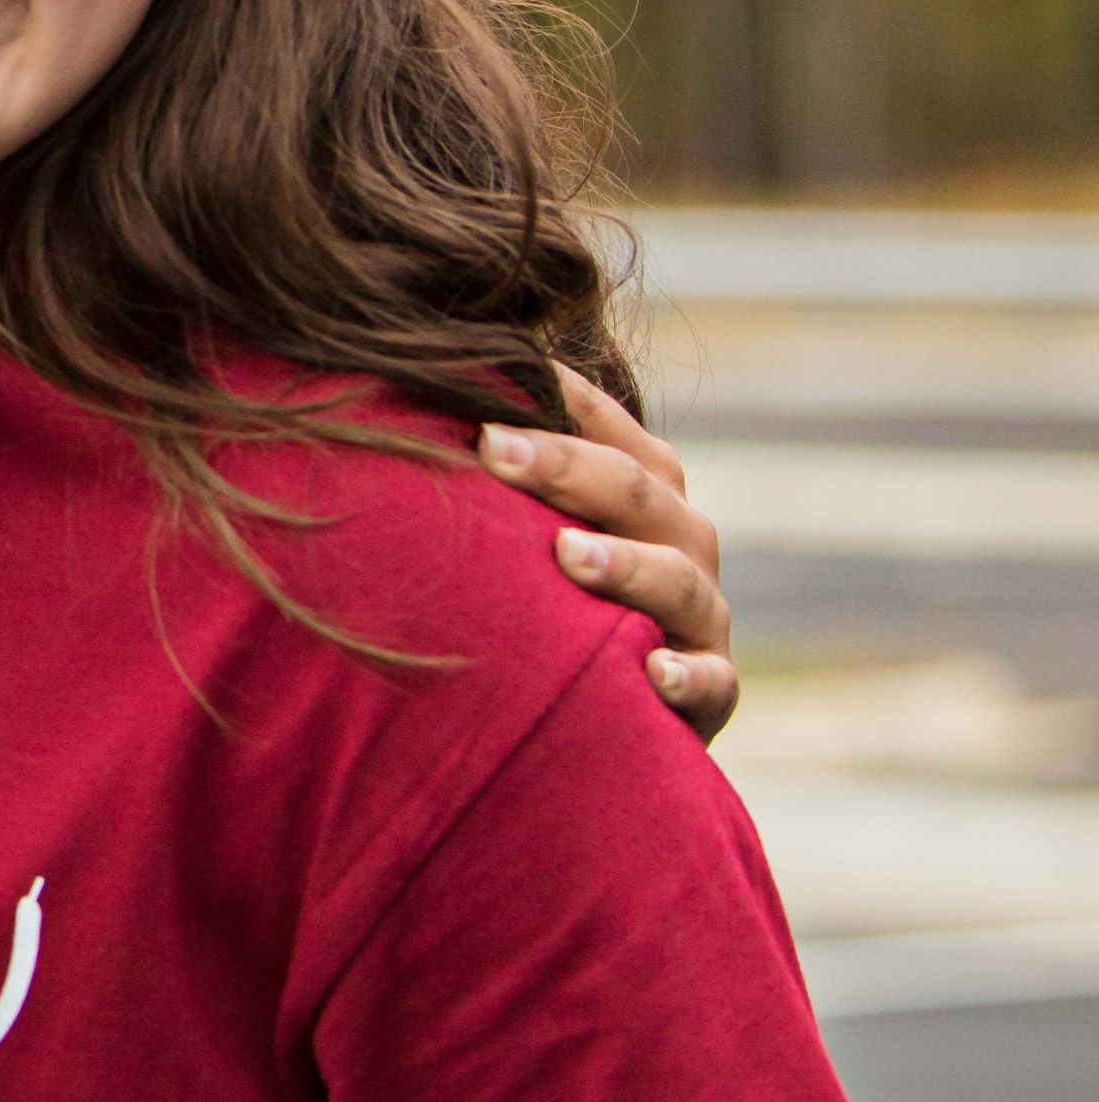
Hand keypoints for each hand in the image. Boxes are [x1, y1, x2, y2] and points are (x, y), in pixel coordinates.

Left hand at [483, 367, 735, 742]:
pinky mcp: (711, 692)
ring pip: (677, 579)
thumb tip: (388, 394)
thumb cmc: (542, 600)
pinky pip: (713, 684)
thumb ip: (491, 479)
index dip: (558, 399)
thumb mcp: (522, 535)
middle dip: (567, 466)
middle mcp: (680, 543)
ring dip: (626, 564)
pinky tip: (654, 672)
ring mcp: (699, 617)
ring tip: (568, 554)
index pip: (609, 428)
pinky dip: (690, 678)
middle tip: (495, 447)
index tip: (484, 385)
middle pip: (636, 490)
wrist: (596, 716)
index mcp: (639, 492)